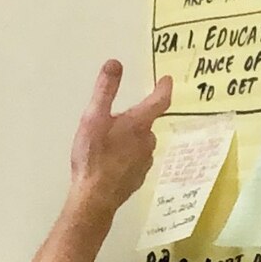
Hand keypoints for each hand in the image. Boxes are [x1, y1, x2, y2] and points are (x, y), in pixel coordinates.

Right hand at [69, 60, 170, 217]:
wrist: (95, 198)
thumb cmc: (93, 156)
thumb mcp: (93, 118)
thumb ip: (105, 90)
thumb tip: (115, 63)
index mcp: (139, 124)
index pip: (159, 101)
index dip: (163, 88)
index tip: (166, 80)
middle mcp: (148, 142)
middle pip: (144, 123)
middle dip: (132, 118)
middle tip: (109, 121)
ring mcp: (145, 162)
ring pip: (139, 142)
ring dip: (127, 138)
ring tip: (105, 144)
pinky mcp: (138, 177)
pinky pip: (135, 159)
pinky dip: (125, 156)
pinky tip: (109, 162)